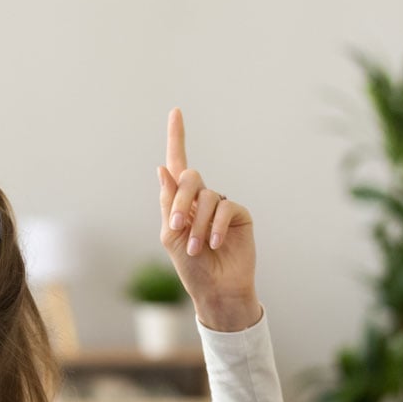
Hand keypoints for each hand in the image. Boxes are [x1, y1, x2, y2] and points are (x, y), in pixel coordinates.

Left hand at [158, 108, 261, 330]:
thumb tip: (163, 168)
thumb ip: (169, 203)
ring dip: (197, 225)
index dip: (177, 138)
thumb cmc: (191, 267)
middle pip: (190, 178)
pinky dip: (215, 227)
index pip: (178, 167)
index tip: (176, 111)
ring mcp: (221, 206)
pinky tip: (213, 244)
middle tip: (176, 227)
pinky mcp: (239, 215)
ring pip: (207, 197)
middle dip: (180, 200)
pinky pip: (225, 208)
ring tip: (196, 248)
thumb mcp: (171, 235)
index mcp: (181, 203)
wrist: (215, 290)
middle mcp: (202, 200)